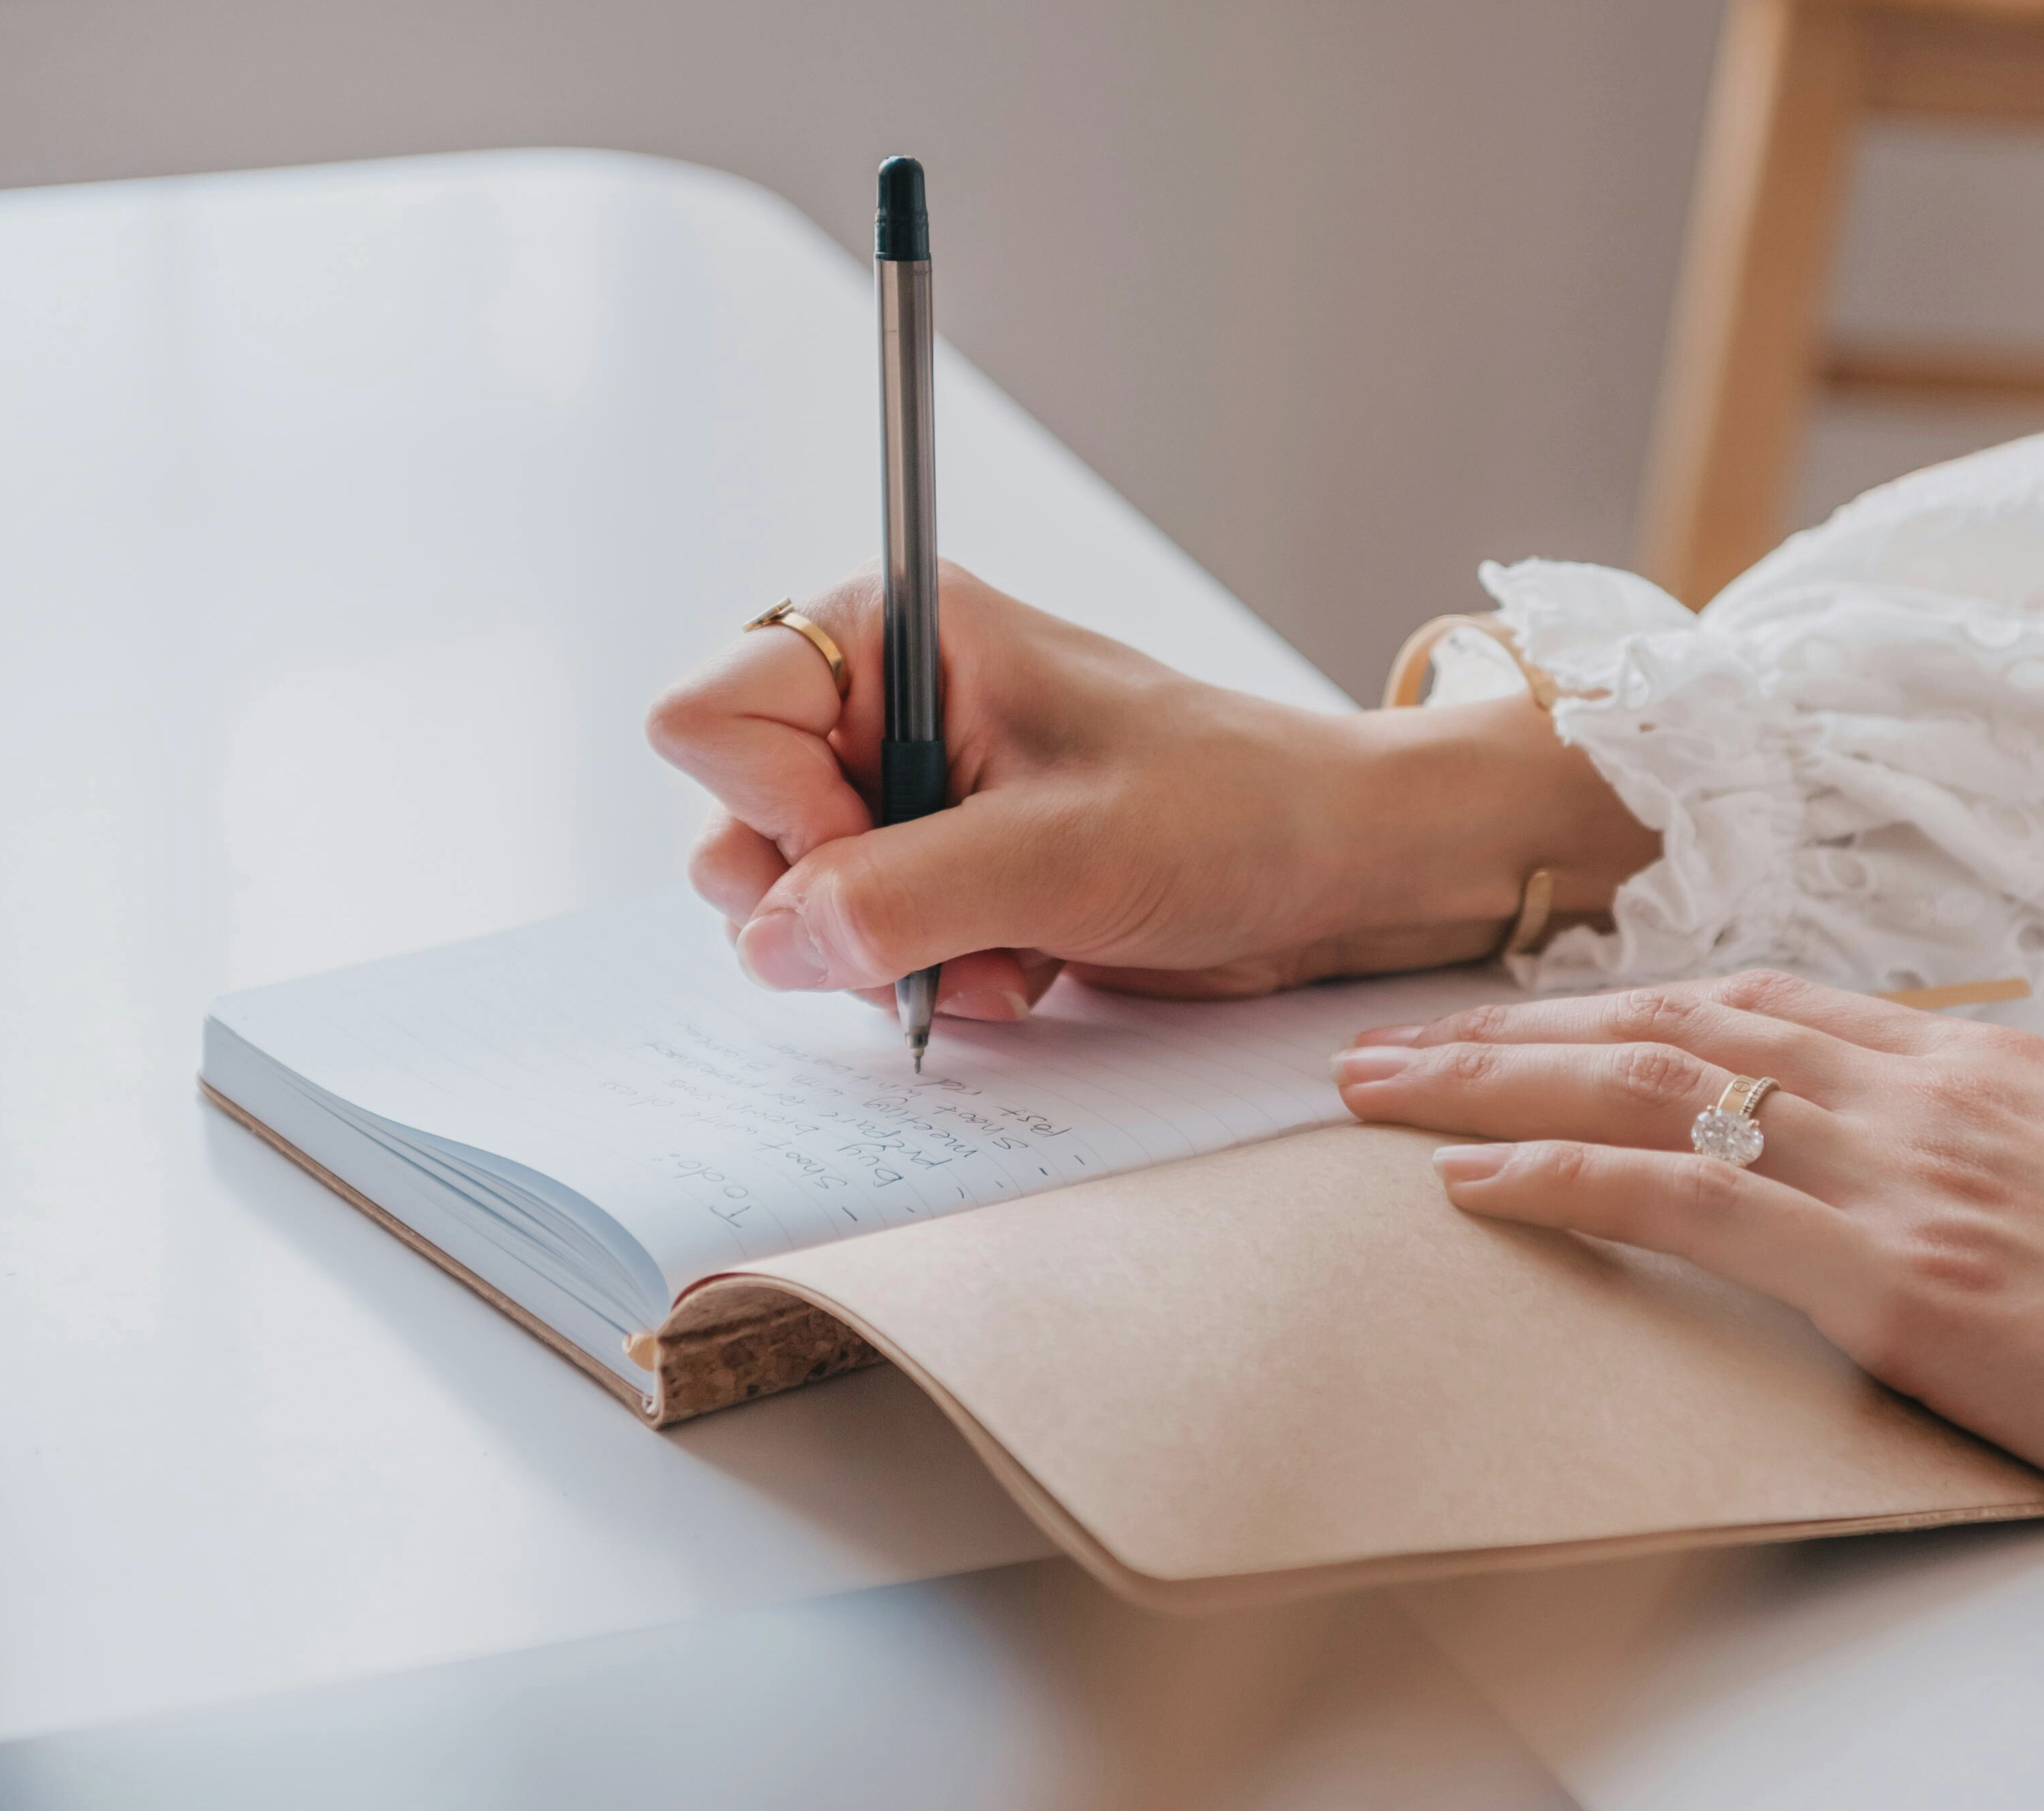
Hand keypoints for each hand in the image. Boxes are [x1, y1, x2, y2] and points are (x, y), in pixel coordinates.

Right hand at [646, 562, 1655, 1016]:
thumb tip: (771, 942)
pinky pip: (865, 943)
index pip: (710, 717)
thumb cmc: (1231, 812)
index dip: (773, 811)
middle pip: (731, 818)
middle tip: (935, 925)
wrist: (1333, 867)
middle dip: (824, 903)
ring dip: (886, 956)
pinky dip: (931, 977)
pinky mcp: (943, 867)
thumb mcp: (1062, 855)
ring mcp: (909, 792)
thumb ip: (899, 897)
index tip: (878, 857)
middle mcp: (884, 706)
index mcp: (894, 637)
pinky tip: (1025, 969)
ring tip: (1004, 951)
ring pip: (790, 899)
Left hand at [1332, 972, 2043, 1647]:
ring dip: (1493, 1086)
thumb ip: (1978, 1136)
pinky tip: (1476, 1182)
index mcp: (1962, 1063)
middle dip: (1508, 1031)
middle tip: (1381, 1040)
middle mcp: (1915, 1091)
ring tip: (1376, 1093)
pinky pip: (1693, 1203)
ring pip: (1651, 1091)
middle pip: (1665, 1027)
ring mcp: (1903, 1174)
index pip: (1743, 1004)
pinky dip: (1569, 1181)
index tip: (1509, 1019)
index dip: (1607, 1006)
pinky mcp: (1900, 1278)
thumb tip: (1899, 1137)